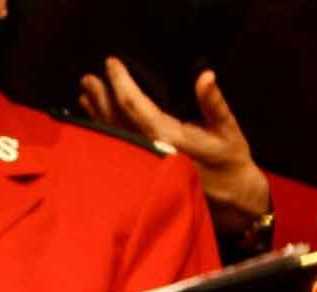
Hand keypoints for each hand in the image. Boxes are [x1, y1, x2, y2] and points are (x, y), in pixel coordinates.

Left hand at [78, 60, 270, 231]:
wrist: (232, 202)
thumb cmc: (232, 163)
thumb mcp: (228, 130)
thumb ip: (213, 104)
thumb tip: (205, 77)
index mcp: (168, 138)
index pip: (135, 106)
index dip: (121, 83)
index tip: (110, 64)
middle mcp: (150, 152)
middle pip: (117, 122)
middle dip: (101, 99)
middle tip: (87, 79)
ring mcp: (145, 164)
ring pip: (114, 137)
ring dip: (98, 116)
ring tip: (84, 96)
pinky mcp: (146, 171)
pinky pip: (119, 149)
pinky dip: (105, 133)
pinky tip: (96, 123)